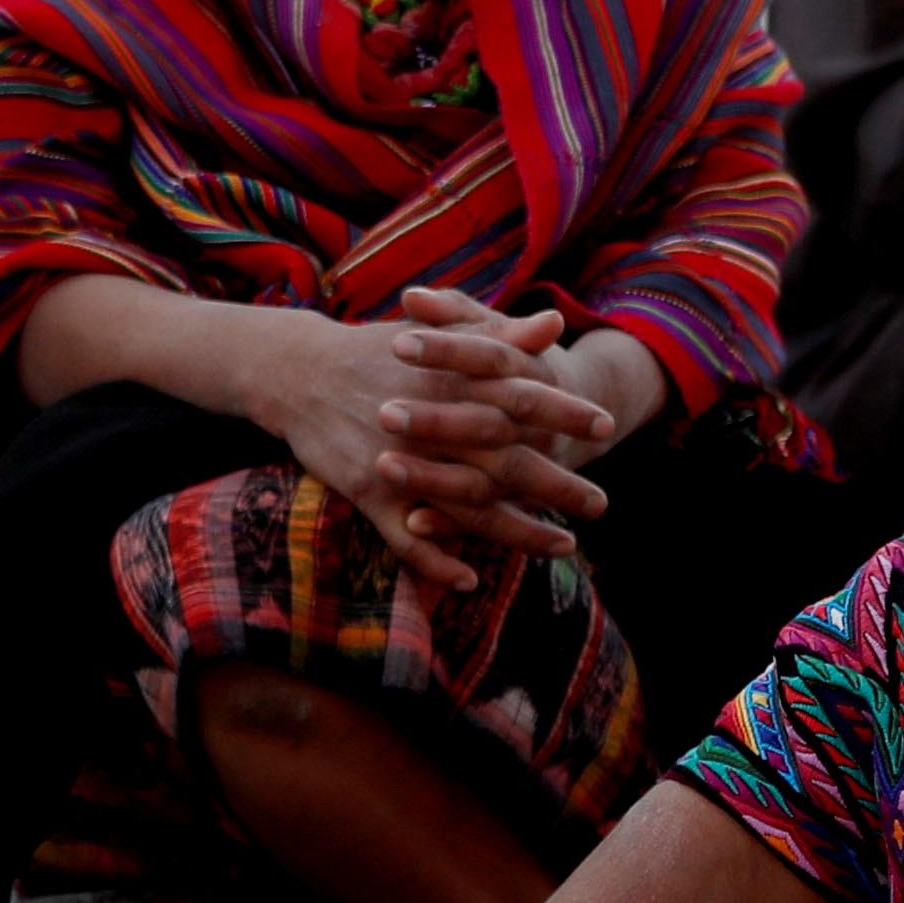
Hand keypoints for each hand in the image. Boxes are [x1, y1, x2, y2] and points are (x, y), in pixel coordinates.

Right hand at [245, 291, 617, 590]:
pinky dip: (435, 562)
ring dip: (518, 531)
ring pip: (466, 507)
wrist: (296, 370)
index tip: (607, 425)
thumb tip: (555, 322)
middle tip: (601, 504)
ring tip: (564, 545)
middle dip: (557, 485)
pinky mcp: (366, 491)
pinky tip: (471, 580)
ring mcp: (399, 462)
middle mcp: (431, 424)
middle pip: (504, 461)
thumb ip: (498, 335)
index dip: (564, 412)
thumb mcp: (438, 335)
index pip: (519, 398)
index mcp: (451, 382)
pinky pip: (405, 536)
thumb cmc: (377, 351)